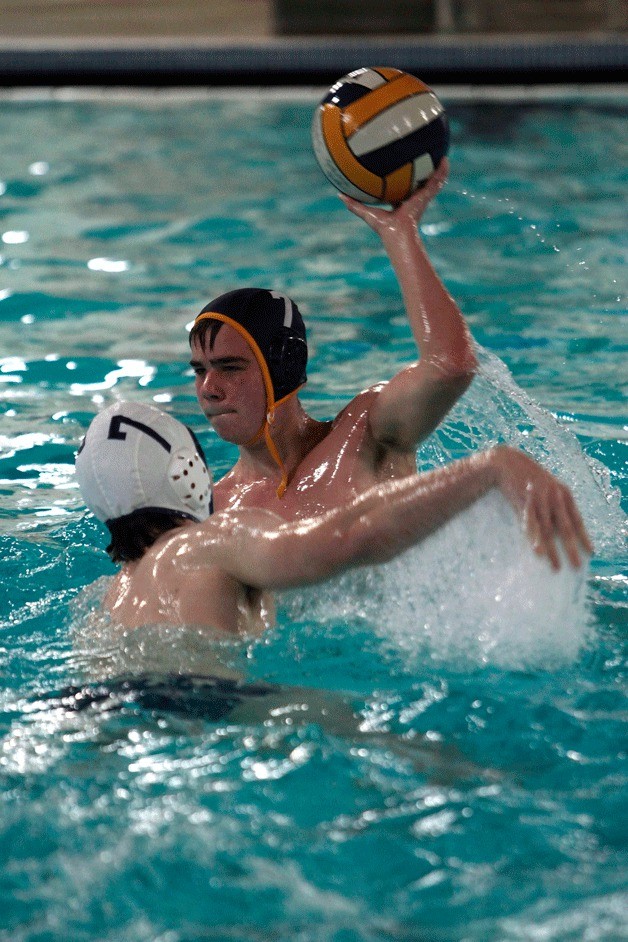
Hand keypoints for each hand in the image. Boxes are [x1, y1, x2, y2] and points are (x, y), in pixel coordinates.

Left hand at [339, 157, 448, 236]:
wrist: (397, 233)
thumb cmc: (383, 227)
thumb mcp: (366, 213)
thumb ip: (354, 205)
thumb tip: (339, 195)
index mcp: (400, 202)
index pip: (402, 187)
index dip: (403, 178)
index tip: (401, 166)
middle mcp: (412, 199)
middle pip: (418, 181)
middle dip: (422, 169)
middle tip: (423, 153)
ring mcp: (421, 197)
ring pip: (431, 180)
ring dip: (437, 169)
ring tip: (442, 154)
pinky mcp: (426, 196)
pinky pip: (437, 182)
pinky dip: (443, 172)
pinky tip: (446, 160)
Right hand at [491, 446, 592, 570]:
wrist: (507, 463)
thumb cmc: (529, 478)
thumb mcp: (548, 488)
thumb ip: (556, 505)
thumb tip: (561, 529)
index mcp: (564, 494)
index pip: (577, 519)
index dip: (584, 536)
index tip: (591, 552)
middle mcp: (554, 496)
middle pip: (565, 527)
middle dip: (571, 548)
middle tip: (576, 566)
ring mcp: (540, 499)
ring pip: (547, 529)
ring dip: (552, 550)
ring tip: (556, 566)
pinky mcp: (524, 501)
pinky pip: (530, 524)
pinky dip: (534, 538)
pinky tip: (538, 551)